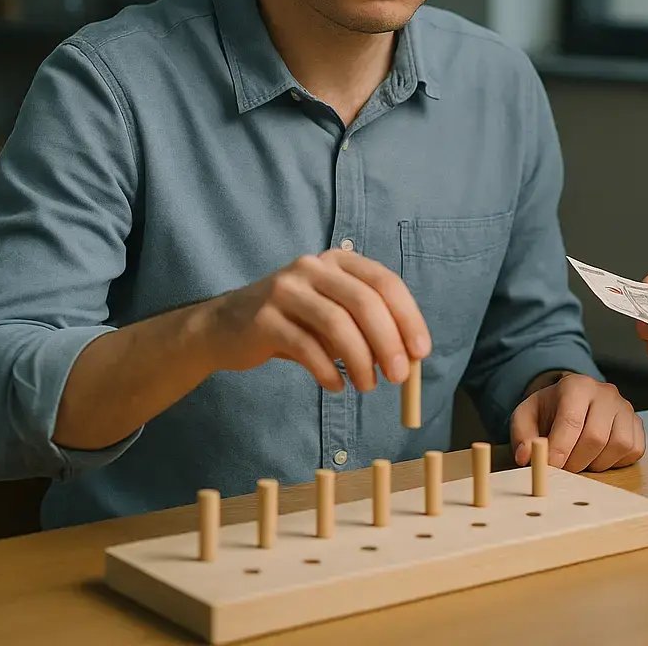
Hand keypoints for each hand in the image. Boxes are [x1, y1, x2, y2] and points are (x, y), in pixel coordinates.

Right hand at [203, 249, 430, 392]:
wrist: (226, 327)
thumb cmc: (294, 323)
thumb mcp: (334, 315)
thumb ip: (368, 327)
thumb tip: (411, 358)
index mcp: (338, 261)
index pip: (385, 282)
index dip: (408, 317)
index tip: (421, 352)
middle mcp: (313, 267)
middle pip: (364, 302)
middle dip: (388, 342)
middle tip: (400, 377)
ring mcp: (285, 289)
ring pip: (336, 324)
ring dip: (360, 361)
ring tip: (367, 386)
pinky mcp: (264, 318)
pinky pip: (305, 347)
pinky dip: (327, 371)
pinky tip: (336, 386)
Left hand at [509, 373, 644, 472]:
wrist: (572, 402)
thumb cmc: (550, 411)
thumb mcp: (526, 416)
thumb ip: (522, 435)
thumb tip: (527, 457)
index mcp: (576, 386)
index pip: (571, 421)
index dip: (560, 449)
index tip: (550, 468)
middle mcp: (605, 393)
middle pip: (596, 437)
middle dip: (576, 461)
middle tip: (563, 468)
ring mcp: (625, 407)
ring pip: (618, 445)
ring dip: (596, 463)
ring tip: (581, 459)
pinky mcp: (637, 424)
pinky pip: (634, 450)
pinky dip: (616, 461)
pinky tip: (599, 456)